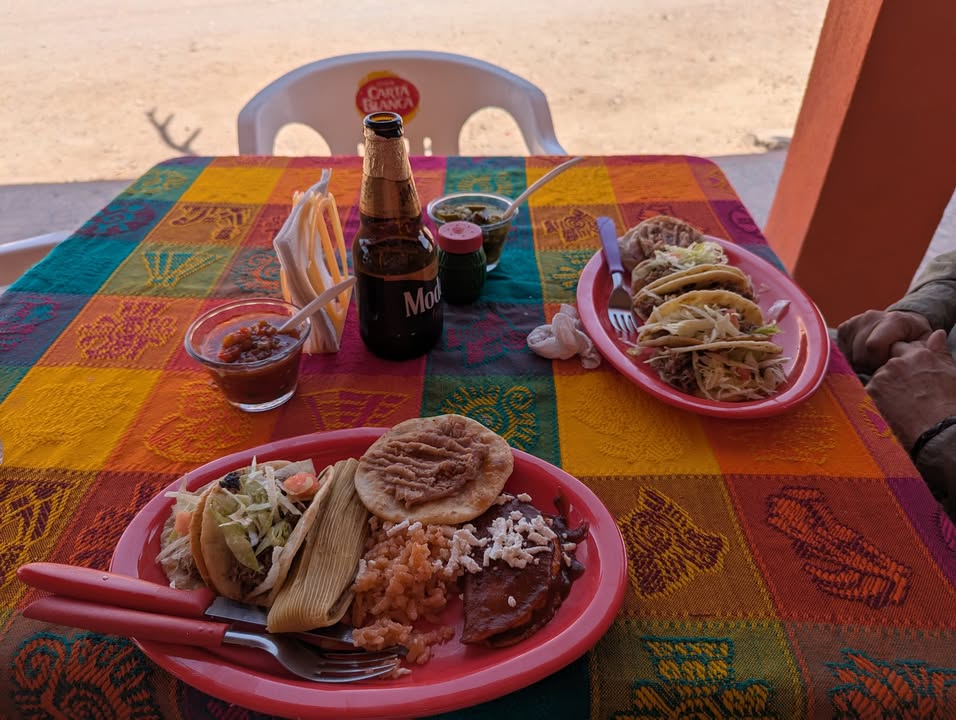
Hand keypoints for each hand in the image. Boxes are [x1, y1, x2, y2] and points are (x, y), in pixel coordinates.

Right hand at [837, 309, 931, 374]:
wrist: (902, 327)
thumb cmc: (914, 341)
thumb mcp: (926, 345)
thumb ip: (926, 349)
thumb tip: (923, 347)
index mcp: (895, 320)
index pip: (872, 345)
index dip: (878, 362)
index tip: (889, 365)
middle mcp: (872, 317)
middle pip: (860, 355)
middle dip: (870, 366)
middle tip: (883, 364)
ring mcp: (856, 321)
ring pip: (849, 356)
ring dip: (861, 364)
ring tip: (875, 360)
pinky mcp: (844, 328)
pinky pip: (841, 352)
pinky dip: (851, 359)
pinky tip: (864, 356)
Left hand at [866, 330, 955, 449]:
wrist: (938, 433)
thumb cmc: (948, 406)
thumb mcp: (951, 375)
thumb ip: (940, 352)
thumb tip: (938, 333)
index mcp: (919, 355)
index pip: (900, 347)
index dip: (903, 361)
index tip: (908, 376)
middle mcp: (898, 362)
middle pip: (887, 364)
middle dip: (893, 375)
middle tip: (906, 395)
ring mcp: (882, 376)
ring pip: (878, 378)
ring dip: (884, 388)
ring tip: (900, 406)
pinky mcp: (871, 392)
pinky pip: (868, 392)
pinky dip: (875, 400)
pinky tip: (890, 411)